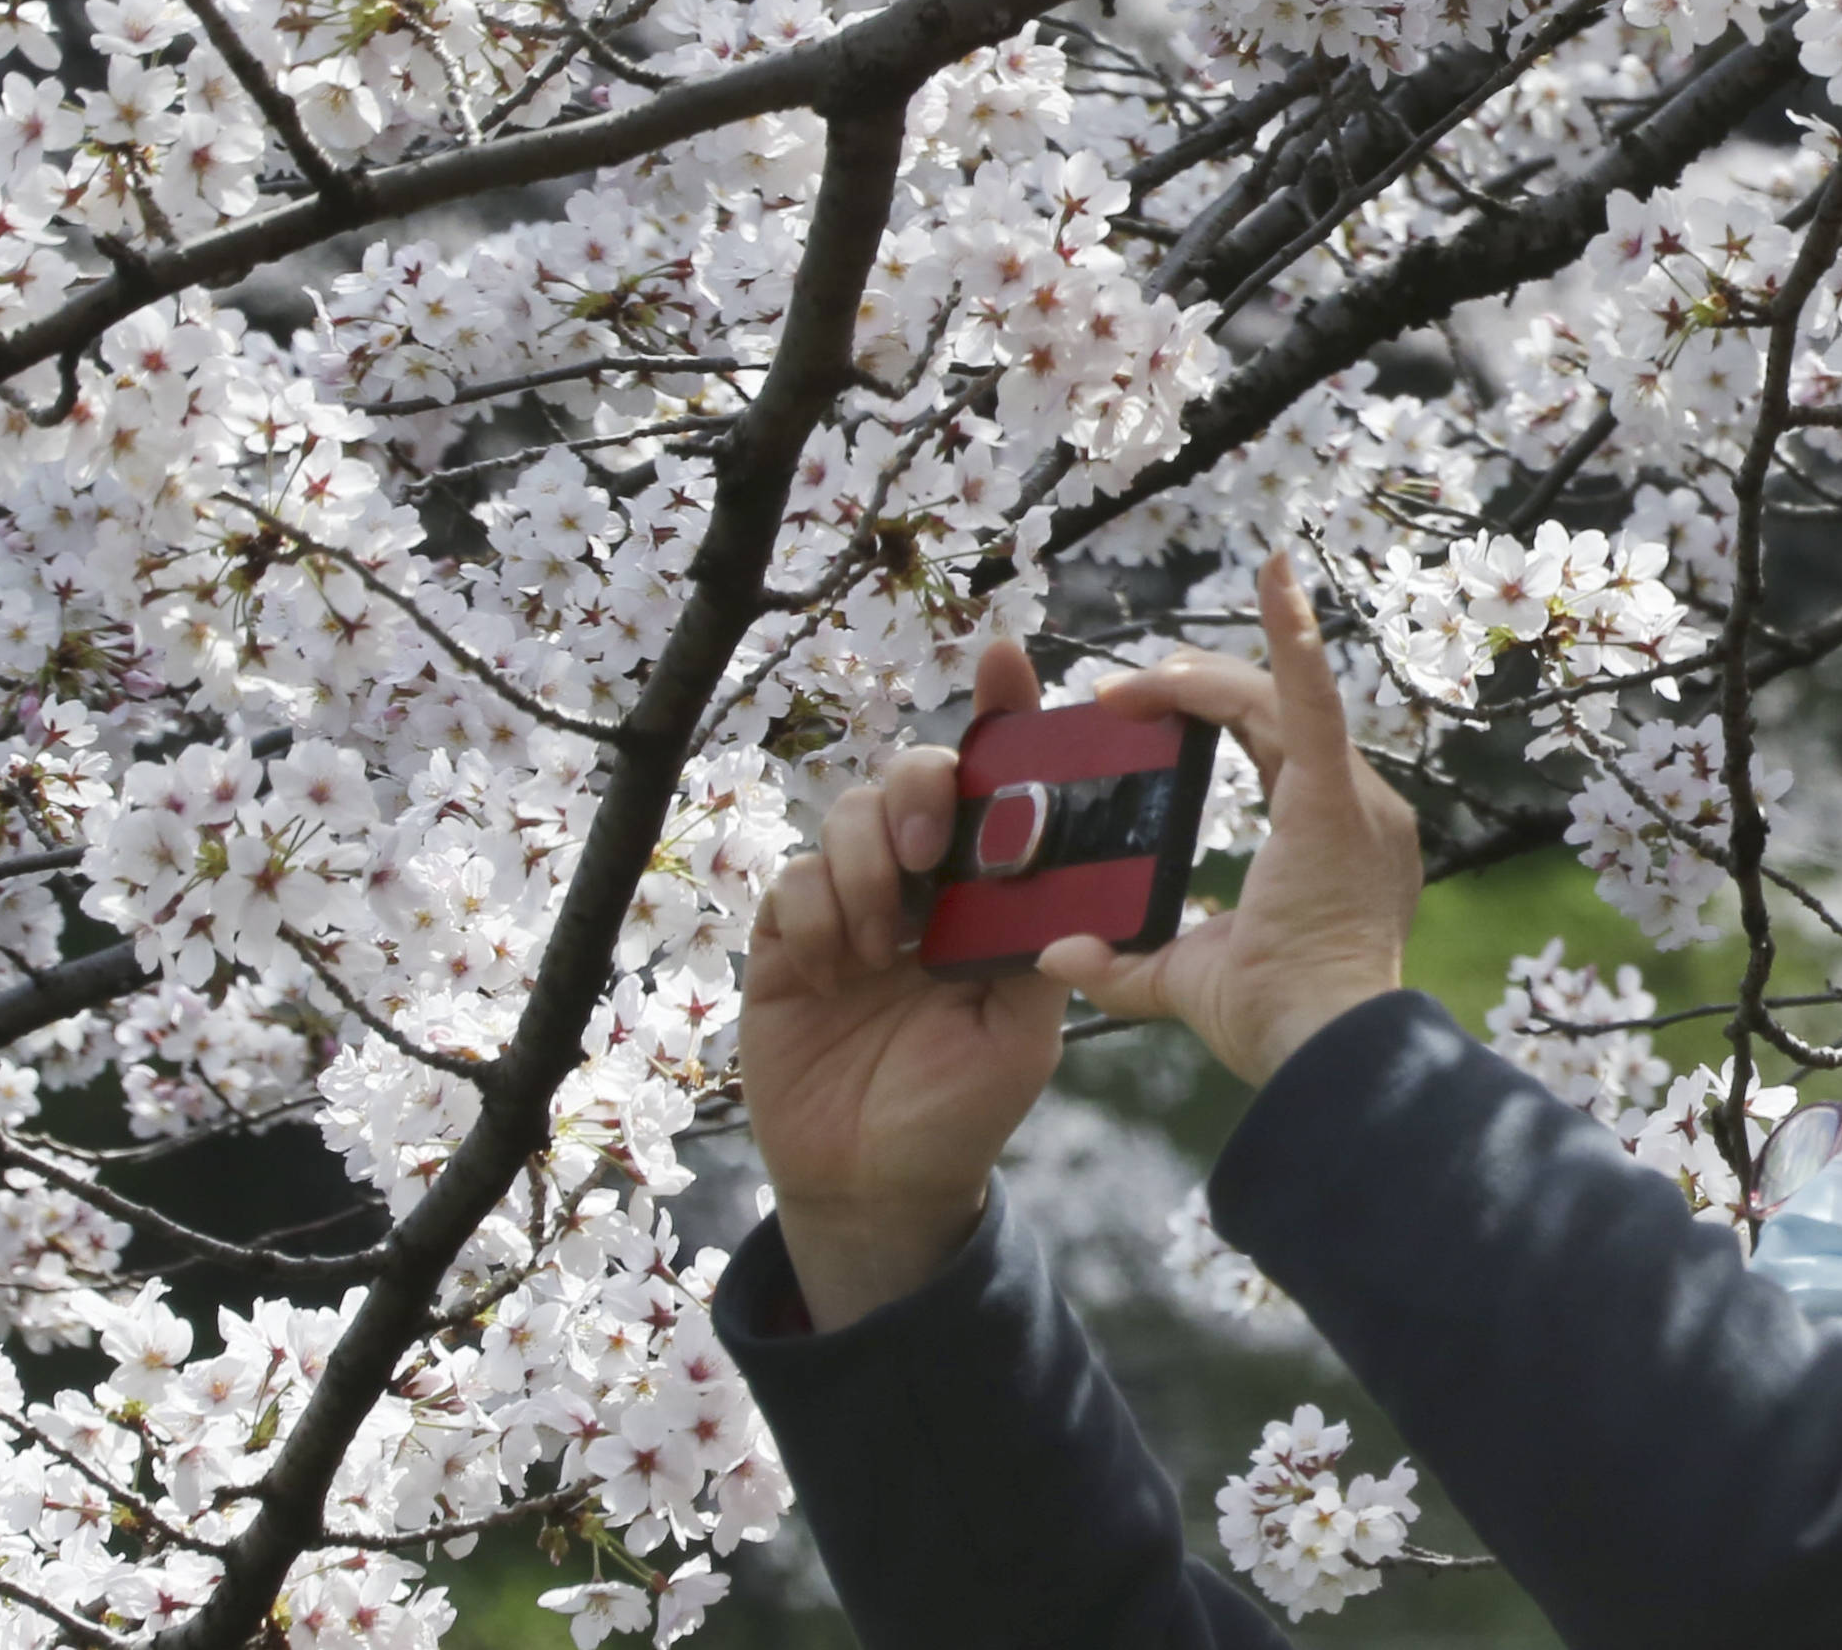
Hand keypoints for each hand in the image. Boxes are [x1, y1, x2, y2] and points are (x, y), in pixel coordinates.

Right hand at [744, 636, 1068, 1328]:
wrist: (881, 1187)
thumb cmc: (964, 1105)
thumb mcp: (1025, 1029)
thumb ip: (1037, 947)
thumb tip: (1057, 872)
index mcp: (985, 891)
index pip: (995, 783)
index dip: (1000, 711)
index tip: (1007, 655)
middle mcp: (917, 882)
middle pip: (909, 778)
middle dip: (915, 791)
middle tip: (924, 853)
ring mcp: (846, 907)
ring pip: (843, 818)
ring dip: (865, 866)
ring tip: (882, 945)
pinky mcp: (784, 943)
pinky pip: (789, 884)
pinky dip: (813, 913)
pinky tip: (833, 968)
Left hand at [1037, 555, 1421, 1084]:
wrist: (1326, 1055)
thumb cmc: (1279, 1026)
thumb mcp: (1187, 981)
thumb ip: (1125, 964)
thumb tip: (1059, 954)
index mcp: (1333, 838)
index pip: (1276, 744)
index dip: (1208, 714)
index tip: (1132, 712)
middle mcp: (1359, 807)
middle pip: (1272, 710)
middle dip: (1192, 689)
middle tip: (1116, 692)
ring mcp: (1355, 799)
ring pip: (1272, 701)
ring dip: (1198, 680)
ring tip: (1129, 682)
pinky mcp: (1335, 799)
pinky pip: (1311, 703)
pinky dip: (1295, 635)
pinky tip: (1277, 576)